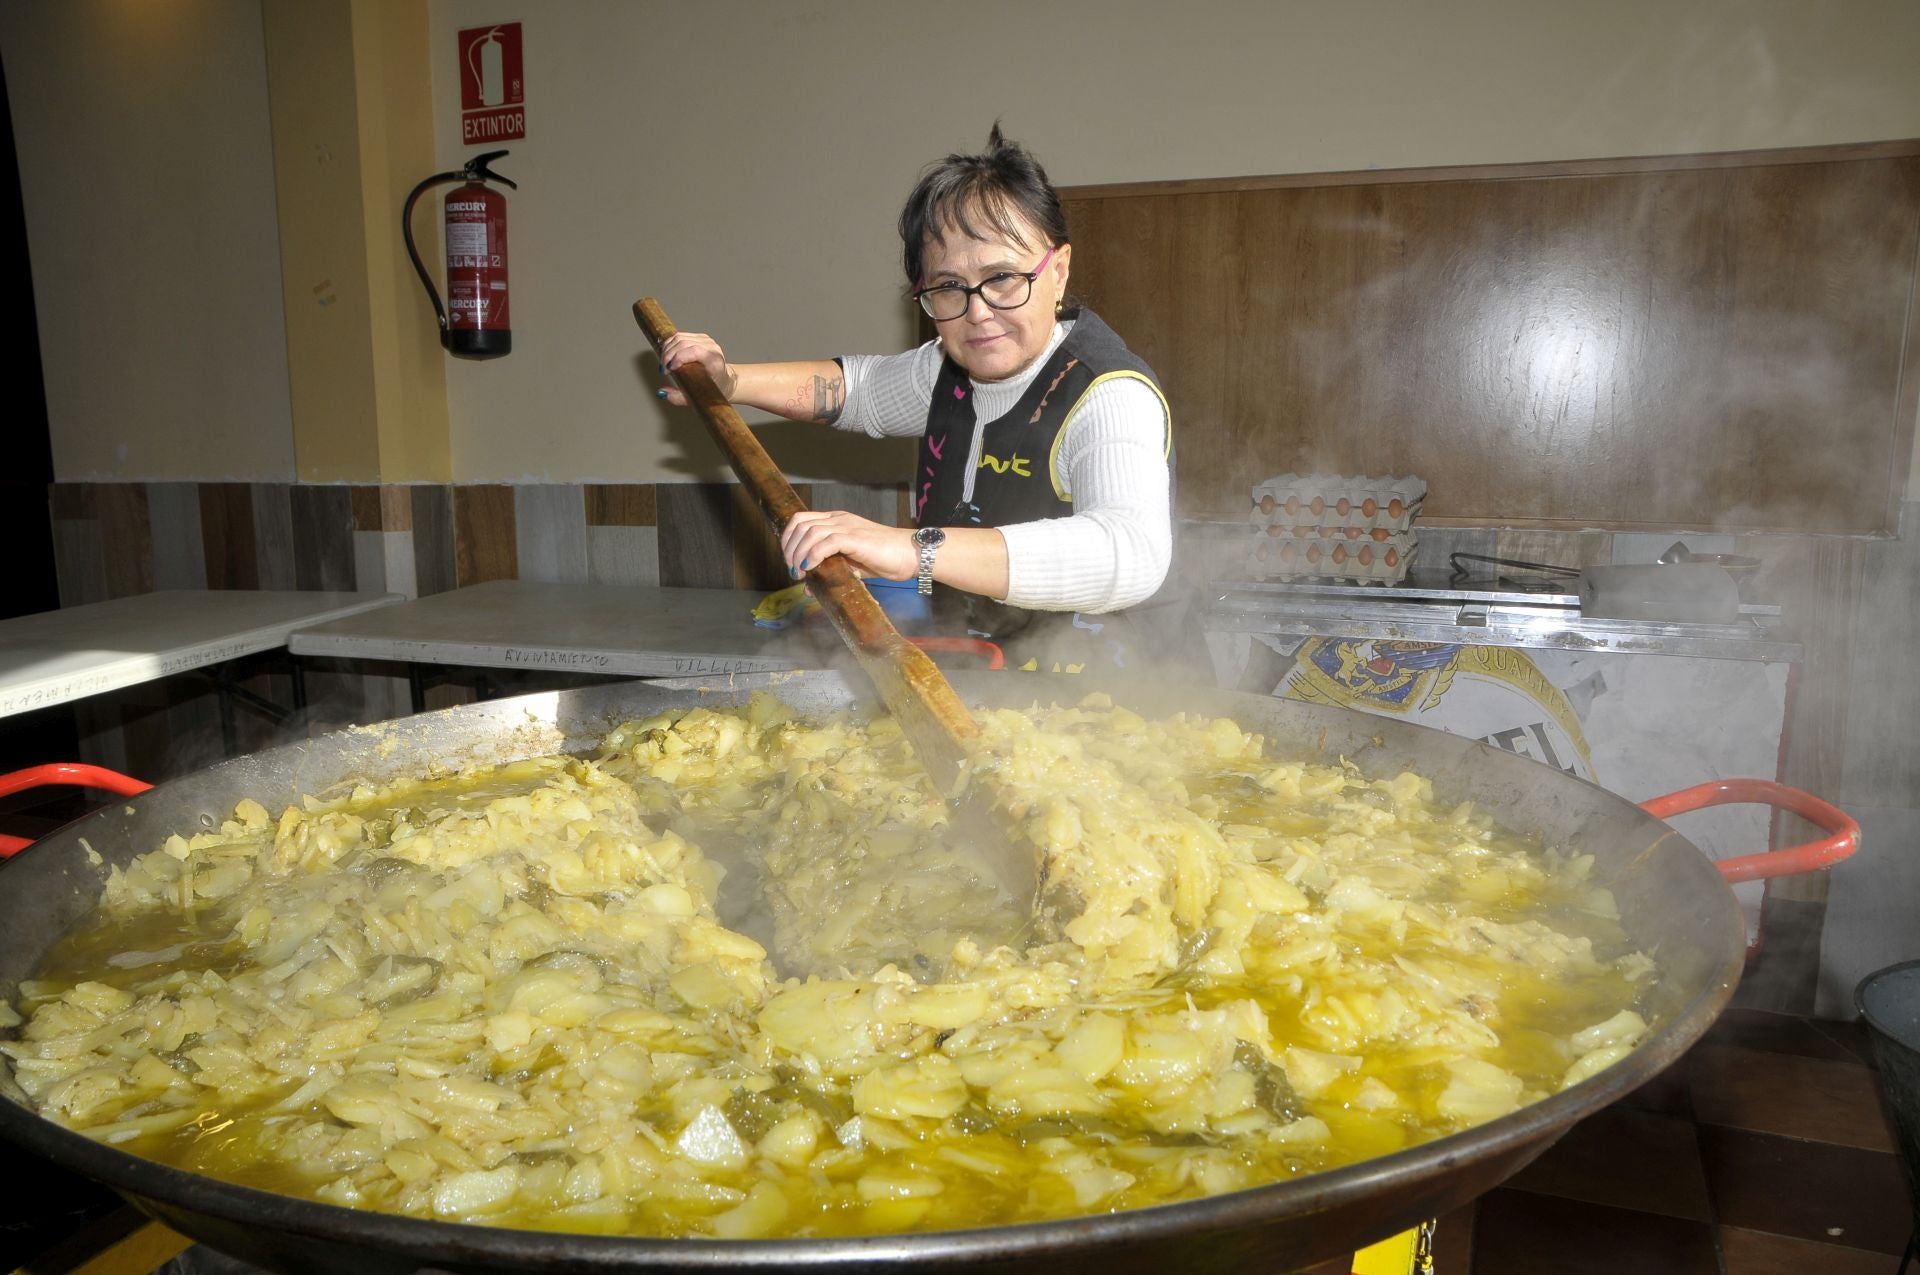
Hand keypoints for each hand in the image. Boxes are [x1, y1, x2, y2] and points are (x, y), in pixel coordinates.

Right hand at [657, 332, 736, 404]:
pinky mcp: (699, 337)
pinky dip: (669, 345)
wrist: (724, 380)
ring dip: (667, 349)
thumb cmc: (714, 388)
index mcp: (715, 361)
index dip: (678, 357)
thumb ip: (679, 397)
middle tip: (663, 368)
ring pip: (679, 338)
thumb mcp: (698, 398)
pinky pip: (680, 336)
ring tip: (664, 363)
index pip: (695, 351)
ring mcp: (706, 340)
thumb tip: (663, 393)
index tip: (669, 368)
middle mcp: (712, 348)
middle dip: (668, 355)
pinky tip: (666, 354)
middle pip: (683, 343)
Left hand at [781, 511, 915, 581]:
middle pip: (801, 524)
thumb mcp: (851, 565)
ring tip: (801, 572)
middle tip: (793, 570)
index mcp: (837, 521)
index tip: (789, 561)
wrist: (911, 554)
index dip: (788, 539)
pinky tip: (811, 567)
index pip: (801, 520)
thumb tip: (808, 586)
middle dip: (790, 548)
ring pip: (810, 532)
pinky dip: (814, 554)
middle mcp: (839, 519)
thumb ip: (830, 571)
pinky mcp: (856, 538)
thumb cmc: (886, 559)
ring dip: (799, 554)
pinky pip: (827, 542)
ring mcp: (848, 526)